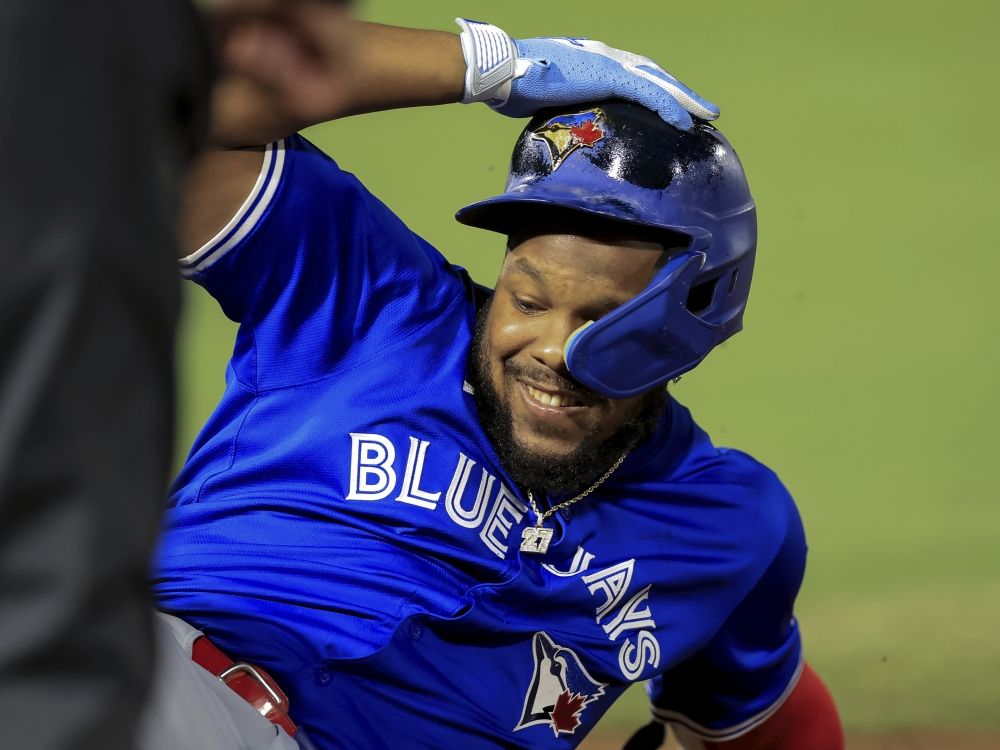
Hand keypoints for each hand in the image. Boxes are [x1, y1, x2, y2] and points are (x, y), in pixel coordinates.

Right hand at [457, 19, 717, 129]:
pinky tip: (684, 122)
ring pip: (658, 83)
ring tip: (706, 115)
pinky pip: (648, 94)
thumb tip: (562, 126)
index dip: (655, 89)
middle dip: (679, 92)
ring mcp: (609, 64)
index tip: (670, 104)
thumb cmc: (513, 84)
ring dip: (684, 99)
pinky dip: (669, 107)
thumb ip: (561, 105)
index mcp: (591, 60)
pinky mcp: (609, 77)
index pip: (632, 75)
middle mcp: (605, 57)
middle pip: (653, 76)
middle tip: (703, 110)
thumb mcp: (544, 96)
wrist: (503, 70)